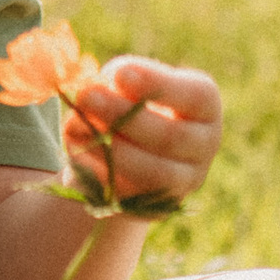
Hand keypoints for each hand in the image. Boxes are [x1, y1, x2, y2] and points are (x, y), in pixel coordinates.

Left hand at [66, 56, 222, 211]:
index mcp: (205, 107)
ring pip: (155, 173)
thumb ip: (118, 83)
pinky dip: (102, 177)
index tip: (118, 73)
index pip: (195, 97)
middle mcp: (205, 145)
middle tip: (87, 96)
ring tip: (74, 127)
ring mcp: (186, 180)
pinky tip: (76, 158)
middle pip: (172, 137)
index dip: (157, 84)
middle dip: (124, 117)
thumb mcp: (130, 85)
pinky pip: (133, 197)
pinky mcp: (159, 207)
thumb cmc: (132, 101)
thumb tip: (91, 88)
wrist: (130, 149)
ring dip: (112, 151)